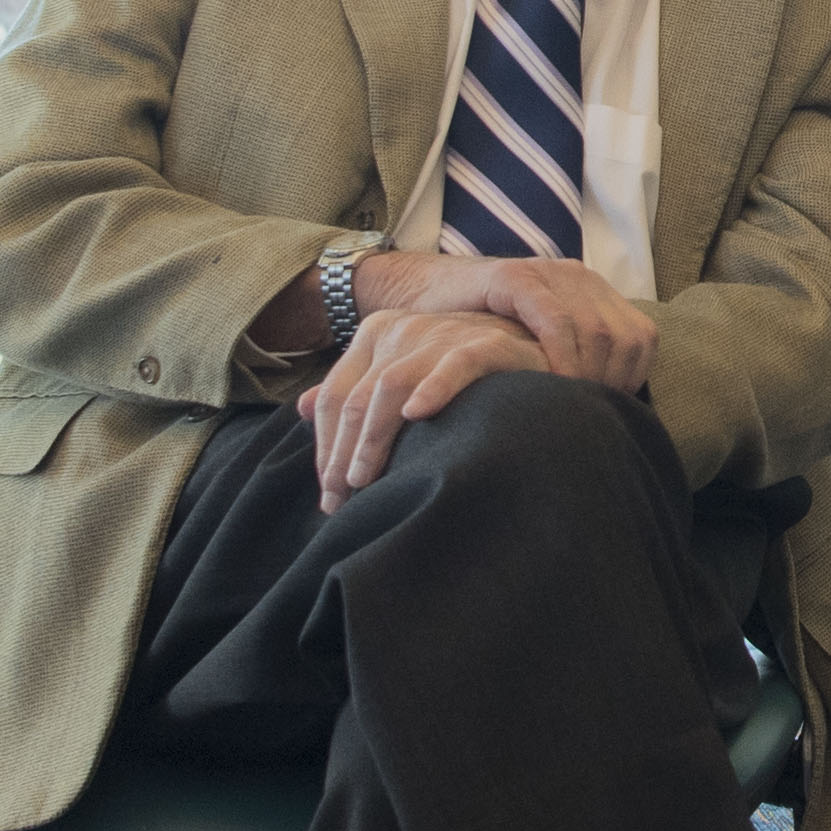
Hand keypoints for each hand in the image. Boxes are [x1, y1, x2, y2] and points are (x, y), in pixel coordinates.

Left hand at [309, 305, 543, 492]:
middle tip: (340, 501)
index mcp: (376, 335)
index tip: (328, 493)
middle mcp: (402, 330)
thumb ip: (355, 389)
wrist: (530, 350)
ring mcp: (442, 334)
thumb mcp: (402, 376)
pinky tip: (418, 414)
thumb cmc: (459, 376)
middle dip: (342, 455)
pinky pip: (455, 366)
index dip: (324, 447)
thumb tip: (300, 408)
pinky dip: (434, 388)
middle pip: (356, 398)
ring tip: (366, 480)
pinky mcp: (486, 344)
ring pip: (391, 386)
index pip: (334, 396)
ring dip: (373, 438)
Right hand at [379, 249, 653, 396]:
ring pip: (596, 329)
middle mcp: (579, 278)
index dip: (631, 378)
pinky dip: (559, 353)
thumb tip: (618, 411)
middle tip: (588, 415)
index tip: (609, 411)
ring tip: (569, 405)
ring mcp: (548, 274)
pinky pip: (554, 318)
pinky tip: (549, 381)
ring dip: (588, 373)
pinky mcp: (515, 278)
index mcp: (594, 293)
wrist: (428, 301)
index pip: (641, 338)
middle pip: (624, 337)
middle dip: (611, 382)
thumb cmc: (485, 339)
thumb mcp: (543, 350)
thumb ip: (579, 365)